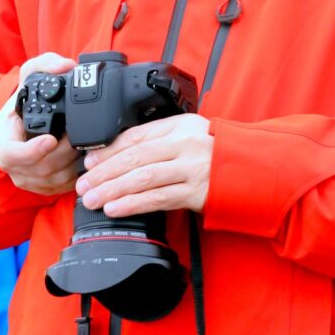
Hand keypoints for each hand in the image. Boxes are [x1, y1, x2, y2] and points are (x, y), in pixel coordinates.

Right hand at [0, 52, 76, 194]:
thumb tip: (66, 67)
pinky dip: (73, 177)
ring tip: (82, 146)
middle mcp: (9, 160)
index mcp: (2, 135)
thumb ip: (48, 64)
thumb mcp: (34, 71)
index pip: (11, 153)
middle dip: (62, 154)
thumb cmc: (30, 93)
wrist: (30, 113)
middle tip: (78, 137)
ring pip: (50, 181)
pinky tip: (81, 161)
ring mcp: (24, 175)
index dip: (32, 151)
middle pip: (37, 169)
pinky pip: (58, 188)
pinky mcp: (39, 185)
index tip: (52, 139)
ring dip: (70, 165)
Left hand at [76, 114, 212, 216]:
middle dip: (104, 173)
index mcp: (179, 126)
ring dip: (113, 190)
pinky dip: (133, 204)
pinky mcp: (195, 192)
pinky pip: (158, 199)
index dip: (108, 150)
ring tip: (93, 199)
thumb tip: (118, 152)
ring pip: (143, 179)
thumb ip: (159, 138)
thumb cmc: (214, 152)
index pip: (136, 136)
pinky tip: (116, 208)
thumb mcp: (188, 134)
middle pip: (135, 158)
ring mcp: (191, 168)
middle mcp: (184, 144)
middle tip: (83, 185)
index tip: (89, 161)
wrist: (250, 170)